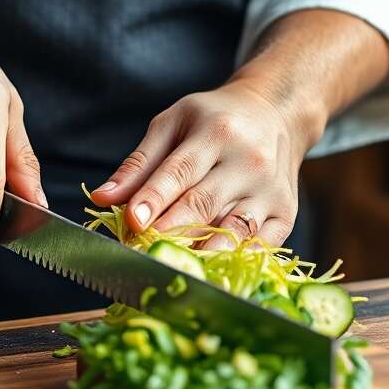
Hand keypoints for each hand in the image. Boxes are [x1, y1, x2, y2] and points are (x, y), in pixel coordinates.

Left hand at [89, 9, 388, 248]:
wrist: (275, 114)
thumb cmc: (213, 121)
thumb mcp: (172, 124)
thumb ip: (138, 164)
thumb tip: (102, 198)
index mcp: (217, 132)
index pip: (180, 171)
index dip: (155, 197)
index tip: (132, 221)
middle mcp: (249, 161)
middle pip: (205, 204)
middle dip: (170, 231)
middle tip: (140, 252)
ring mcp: (271, 190)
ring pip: (233, 231)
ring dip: (200, 254)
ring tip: (170, 269)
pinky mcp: (286, 214)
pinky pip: (260, 246)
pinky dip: (234, 262)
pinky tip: (207, 273)